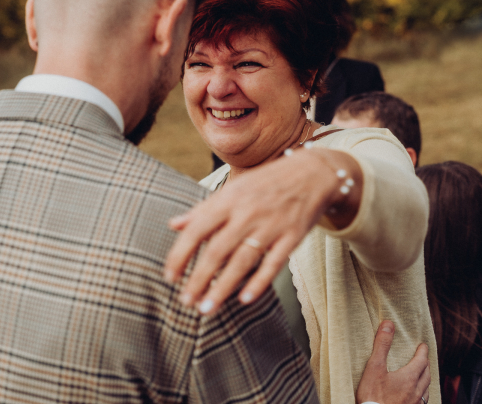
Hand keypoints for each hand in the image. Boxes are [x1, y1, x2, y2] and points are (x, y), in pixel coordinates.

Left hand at [164, 147, 361, 314]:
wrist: (312, 173)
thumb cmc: (266, 183)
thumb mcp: (233, 189)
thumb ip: (203, 209)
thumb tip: (173, 225)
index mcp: (228, 200)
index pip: (197, 230)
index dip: (181, 254)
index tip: (170, 277)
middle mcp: (247, 213)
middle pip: (218, 250)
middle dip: (200, 278)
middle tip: (186, 301)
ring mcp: (271, 225)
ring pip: (243, 260)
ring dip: (223, 287)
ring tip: (207, 309)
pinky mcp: (292, 236)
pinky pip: (274, 262)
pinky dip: (259, 281)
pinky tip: (244, 299)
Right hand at [357, 321, 430, 403]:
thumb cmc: (373, 396)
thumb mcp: (374, 367)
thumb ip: (382, 345)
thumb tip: (389, 325)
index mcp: (409, 378)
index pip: (422, 361)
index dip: (423, 352)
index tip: (423, 345)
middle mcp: (416, 391)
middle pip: (427, 375)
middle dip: (426, 364)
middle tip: (422, 358)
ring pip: (426, 390)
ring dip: (425, 380)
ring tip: (421, 376)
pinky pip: (422, 401)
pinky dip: (421, 394)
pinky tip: (415, 396)